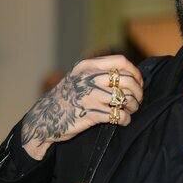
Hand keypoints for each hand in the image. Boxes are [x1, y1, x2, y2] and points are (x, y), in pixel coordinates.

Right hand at [21, 55, 143, 159]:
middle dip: (138, 93)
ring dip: (133, 107)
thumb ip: (98, 72)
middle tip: (137, 100)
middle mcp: (89, 79)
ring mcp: (90, 96)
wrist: (44, 119)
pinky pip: (118, 115)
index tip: (138, 82)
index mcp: (87, 67)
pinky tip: (123, 120)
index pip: (120, 62)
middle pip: (127, 81)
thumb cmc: (66, 98)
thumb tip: (129, 74)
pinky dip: (125, 119)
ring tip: (130, 110)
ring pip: (125, 99)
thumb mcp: (78, 77)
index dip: (134, 72)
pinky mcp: (90, 114)